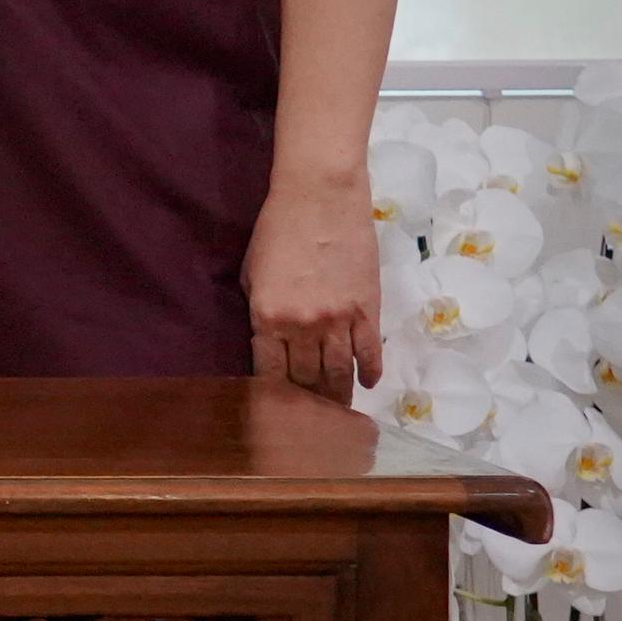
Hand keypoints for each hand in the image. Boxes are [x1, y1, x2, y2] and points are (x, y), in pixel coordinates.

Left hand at [246, 167, 383, 398]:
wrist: (320, 198)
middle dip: (307, 404)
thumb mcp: (251, 273)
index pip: (269, 372)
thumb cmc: (276, 229)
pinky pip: (370, 351)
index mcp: (267, 319)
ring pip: (338, 372)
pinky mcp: (368, 309)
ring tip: (339, 415)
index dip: (273, 397)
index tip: (277, 412)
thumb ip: (260, 311)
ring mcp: (338, 320)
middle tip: (311, 422)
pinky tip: (368, 384)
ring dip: (338, 396)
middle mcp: (302, 326)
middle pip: (305, 379)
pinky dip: (369, 371)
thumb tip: (269, 341)